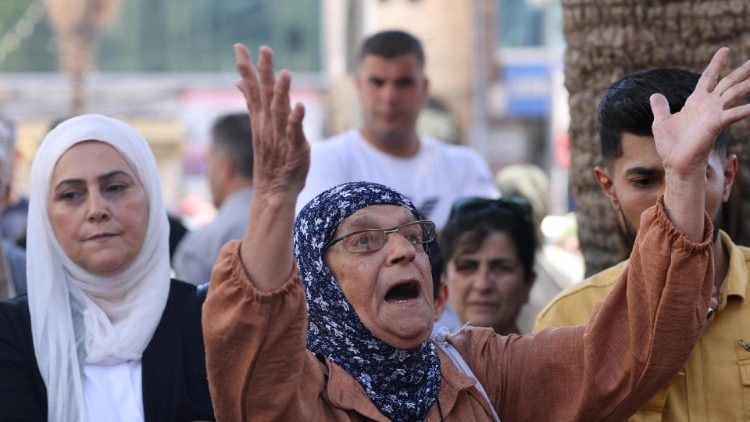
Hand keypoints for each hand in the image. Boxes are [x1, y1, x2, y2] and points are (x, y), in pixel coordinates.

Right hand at [234, 43, 309, 200]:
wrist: (273, 190)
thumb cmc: (271, 158)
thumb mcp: (260, 127)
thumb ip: (252, 103)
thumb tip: (240, 83)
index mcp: (261, 119)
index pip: (252, 89)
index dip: (247, 68)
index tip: (239, 47)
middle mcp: (268, 125)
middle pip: (265, 94)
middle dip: (264, 72)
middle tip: (265, 49)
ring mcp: (280, 136)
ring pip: (280, 110)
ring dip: (282, 92)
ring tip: (285, 74)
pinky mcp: (295, 149)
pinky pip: (295, 132)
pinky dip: (296, 120)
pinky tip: (300, 107)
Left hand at [650, 48, 749, 176]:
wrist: (675, 162)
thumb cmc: (670, 145)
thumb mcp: (661, 122)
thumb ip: (660, 108)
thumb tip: (655, 96)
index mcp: (696, 101)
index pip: (708, 77)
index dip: (716, 64)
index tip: (725, 49)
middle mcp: (708, 105)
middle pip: (728, 82)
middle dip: (741, 71)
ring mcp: (714, 114)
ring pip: (734, 93)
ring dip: (747, 84)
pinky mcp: (716, 124)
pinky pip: (734, 114)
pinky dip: (746, 109)